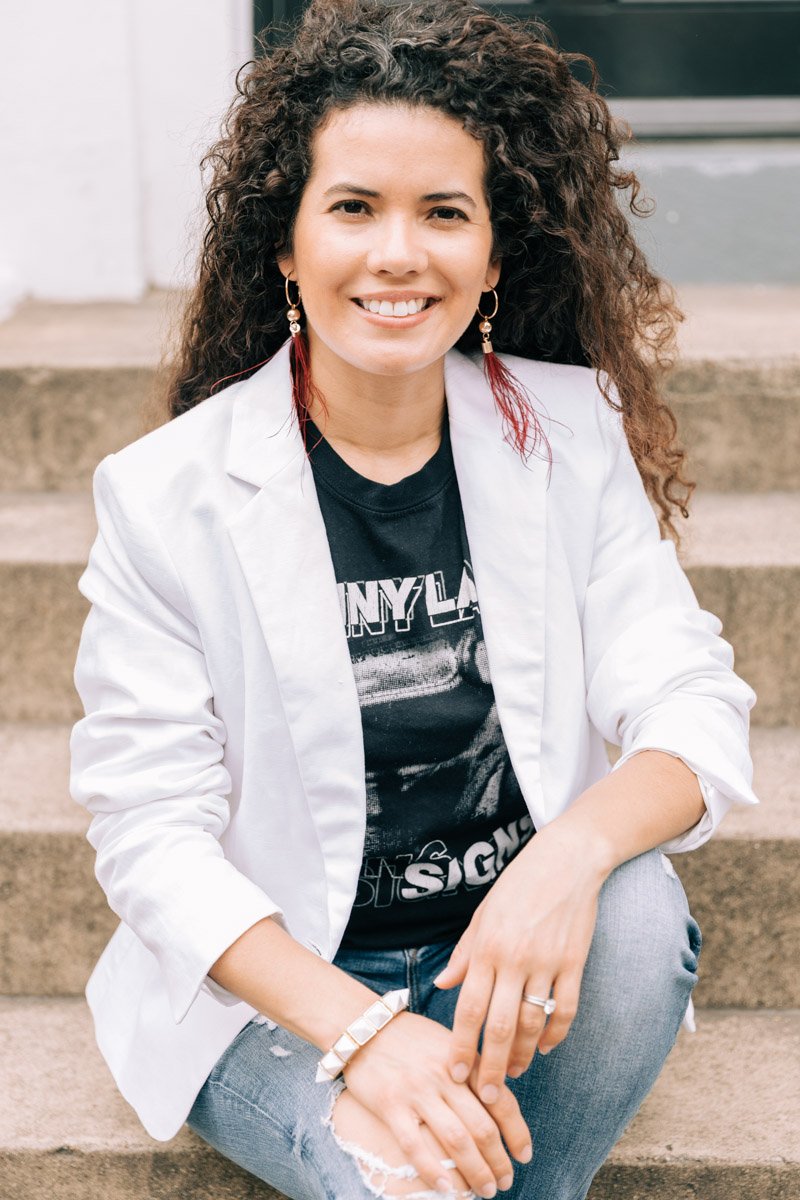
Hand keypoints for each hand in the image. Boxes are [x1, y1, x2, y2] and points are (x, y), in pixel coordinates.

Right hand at [340, 1009, 532, 1195]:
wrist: (364, 1025)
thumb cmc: (410, 1038)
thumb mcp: (448, 1044)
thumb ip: (471, 1070)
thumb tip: (497, 1104)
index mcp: (463, 1060)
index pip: (501, 1100)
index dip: (517, 1132)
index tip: (524, 1155)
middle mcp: (445, 1076)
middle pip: (482, 1126)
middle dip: (499, 1160)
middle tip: (505, 1181)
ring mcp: (417, 1091)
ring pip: (456, 1139)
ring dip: (475, 1170)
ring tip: (485, 1190)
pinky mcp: (390, 1105)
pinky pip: (415, 1145)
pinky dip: (433, 1171)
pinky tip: (447, 1189)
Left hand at [433, 825, 607, 1102]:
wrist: (567, 861)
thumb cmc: (518, 885)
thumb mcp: (482, 914)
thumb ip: (464, 954)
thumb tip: (442, 987)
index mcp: (487, 947)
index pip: (469, 1009)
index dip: (461, 1046)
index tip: (455, 1074)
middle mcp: (514, 959)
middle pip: (499, 1026)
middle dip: (491, 1067)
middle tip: (486, 1096)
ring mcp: (547, 963)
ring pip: (532, 1024)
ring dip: (522, 1055)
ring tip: (513, 1073)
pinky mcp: (574, 964)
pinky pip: (565, 1011)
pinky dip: (555, 1035)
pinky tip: (543, 1047)